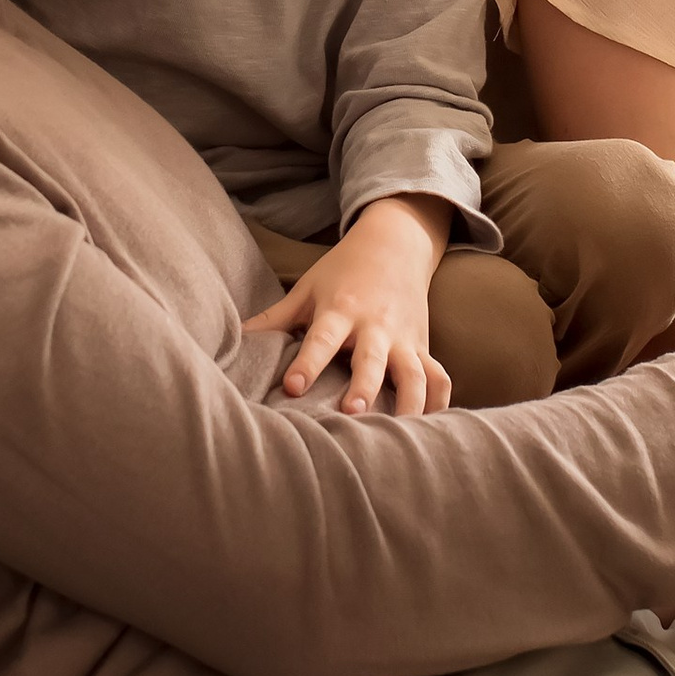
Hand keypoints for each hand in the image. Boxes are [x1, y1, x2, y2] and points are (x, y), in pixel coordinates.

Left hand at [248, 198, 452, 418]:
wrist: (396, 242)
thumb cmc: (342, 271)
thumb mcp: (306, 289)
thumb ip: (274, 318)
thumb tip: (235, 339)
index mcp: (340, 310)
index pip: (321, 338)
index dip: (307, 364)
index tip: (291, 387)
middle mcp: (375, 325)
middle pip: (372, 359)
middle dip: (364, 387)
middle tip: (352, 414)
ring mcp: (404, 338)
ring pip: (414, 374)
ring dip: (408, 402)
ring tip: (398, 432)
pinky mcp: (424, 347)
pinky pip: (438, 378)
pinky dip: (439, 404)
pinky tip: (431, 431)